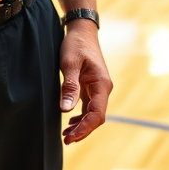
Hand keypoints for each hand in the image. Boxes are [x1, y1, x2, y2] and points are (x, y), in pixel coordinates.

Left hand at [59, 19, 111, 143]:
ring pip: (93, 113)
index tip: (71, 137)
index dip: (85, 128)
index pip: (97, 114)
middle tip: (66, 140)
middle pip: (96, 117)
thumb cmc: (76, 44)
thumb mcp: (69, 63)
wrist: (81, 29)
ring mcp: (98, 88)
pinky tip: (70, 122)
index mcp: (101, 84)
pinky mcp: (92, 86)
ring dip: (81, 126)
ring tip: (66, 135)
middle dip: (83, 131)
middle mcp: (103, 88)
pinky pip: (88, 106)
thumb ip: (69, 86)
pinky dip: (81, 117)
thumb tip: (66, 110)